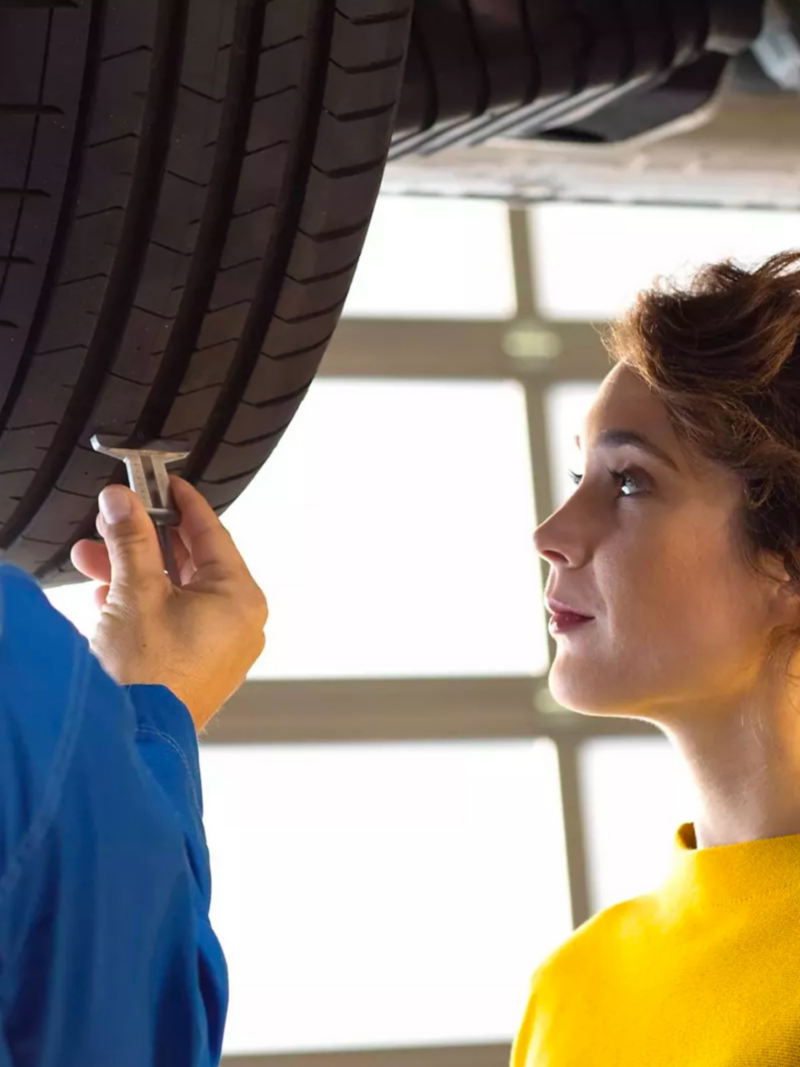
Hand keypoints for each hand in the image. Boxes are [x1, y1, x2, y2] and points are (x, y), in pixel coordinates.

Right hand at [71, 477, 267, 733]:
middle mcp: (239, 622)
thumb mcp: (136, 592)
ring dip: (133, 571)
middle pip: (191, 561)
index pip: (212, 533)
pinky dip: (142, 602)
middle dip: (143, 539)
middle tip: (114, 518)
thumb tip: (122, 500)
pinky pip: (172, 618)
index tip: (162, 481)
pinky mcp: (197, 664)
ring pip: (176, 590)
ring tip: (93, 556)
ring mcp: (221, 646)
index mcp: (240, 598)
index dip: (182, 502)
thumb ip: (130, 539)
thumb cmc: (148, 676)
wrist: (134, 741)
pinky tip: (106, 594)